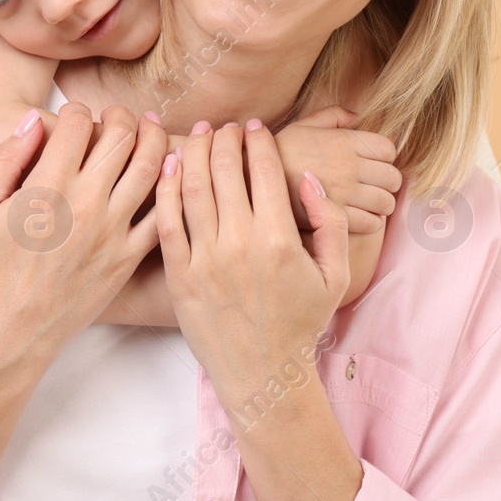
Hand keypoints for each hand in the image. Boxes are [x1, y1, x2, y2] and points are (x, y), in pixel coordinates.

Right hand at [0, 102, 163, 362]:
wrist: (13, 331)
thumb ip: (5, 158)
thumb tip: (34, 120)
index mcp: (46, 189)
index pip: (77, 125)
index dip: (78, 111)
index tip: (77, 115)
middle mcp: (84, 204)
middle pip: (120, 137)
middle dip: (120, 116)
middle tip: (116, 116)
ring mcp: (111, 231)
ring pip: (149, 166)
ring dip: (152, 138)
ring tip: (147, 129)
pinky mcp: (128, 256)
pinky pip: (163, 213)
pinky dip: (171, 185)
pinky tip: (168, 170)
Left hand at [156, 120, 349, 411]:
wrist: (262, 373)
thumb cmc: (300, 322)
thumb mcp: (335, 273)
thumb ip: (331, 221)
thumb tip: (310, 179)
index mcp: (280, 239)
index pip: (265, 169)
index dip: (259, 139)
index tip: (256, 126)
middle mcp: (240, 244)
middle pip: (226, 169)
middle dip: (225, 137)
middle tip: (225, 126)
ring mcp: (205, 260)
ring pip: (193, 188)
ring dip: (194, 152)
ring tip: (198, 135)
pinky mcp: (179, 276)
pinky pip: (167, 221)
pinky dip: (166, 188)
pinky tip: (168, 166)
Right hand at [276, 106, 399, 234]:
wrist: (252, 181)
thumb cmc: (278, 153)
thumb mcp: (302, 125)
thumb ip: (332, 115)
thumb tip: (357, 115)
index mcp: (344, 141)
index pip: (388, 149)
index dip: (385, 158)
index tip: (373, 164)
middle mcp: (349, 166)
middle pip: (392, 177)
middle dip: (388, 183)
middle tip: (374, 186)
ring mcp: (344, 192)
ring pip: (386, 202)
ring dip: (382, 204)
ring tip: (369, 204)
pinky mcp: (336, 216)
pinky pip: (372, 223)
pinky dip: (371, 222)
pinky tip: (359, 218)